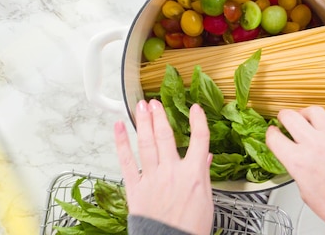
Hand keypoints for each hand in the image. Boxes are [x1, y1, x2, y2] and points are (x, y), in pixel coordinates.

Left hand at [114, 99, 213, 234]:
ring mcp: (152, 177)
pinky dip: (121, 142)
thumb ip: (203, 176)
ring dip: (143, 121)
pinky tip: (118, 128)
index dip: (198, 121)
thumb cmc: (188, 228)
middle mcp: (171, 171)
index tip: (195, 109)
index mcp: (193, 174)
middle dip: (160, 115)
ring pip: (146, 142)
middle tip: (156, 102)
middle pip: (165, 135)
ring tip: (141, 106)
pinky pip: (126, 160)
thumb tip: (205, 160)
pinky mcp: (135, 187)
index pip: (199, 139)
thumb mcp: (206, 201)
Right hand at [266, 106, 324, 234]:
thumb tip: (294, 159)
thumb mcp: (305, 192)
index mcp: (298, 162)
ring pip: (315, 111)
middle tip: (285, 119)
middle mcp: (314, 145)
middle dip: (284, 116)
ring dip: (307, 113)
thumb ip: (297, 170)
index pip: (274, 137)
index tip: (273, 132)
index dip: (270, 133)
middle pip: (290, 116)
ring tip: (307, 118)